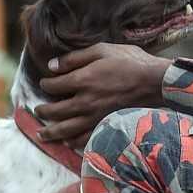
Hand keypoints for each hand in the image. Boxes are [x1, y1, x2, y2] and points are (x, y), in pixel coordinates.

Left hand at [34, 43, 171, 143]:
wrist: (155, 82)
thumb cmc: (130, 62)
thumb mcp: (101, 50)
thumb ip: (74, 58)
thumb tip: (52, 65)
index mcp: (82, 81)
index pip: (53, 86)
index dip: (46, 84)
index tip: (45, 83)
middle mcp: (85, 102)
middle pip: (54, 111)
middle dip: (42, 111)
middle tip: (37, 111)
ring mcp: (95, 117)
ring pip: (66, 130)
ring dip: (51, 132)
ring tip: (42, 134)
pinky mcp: (106, 126)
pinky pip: (85, 139)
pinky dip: (73, 142)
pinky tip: (68, 142)